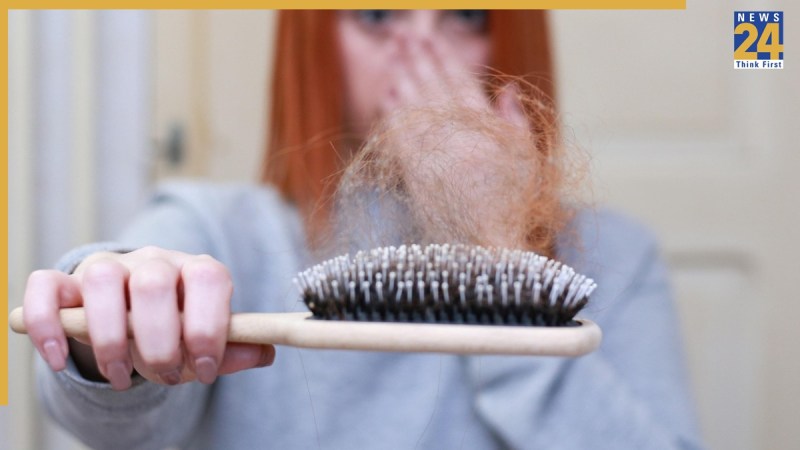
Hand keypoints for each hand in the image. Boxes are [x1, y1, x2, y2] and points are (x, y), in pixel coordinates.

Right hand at [23, 246, 274, 389]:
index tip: (204, 368)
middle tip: (165, 375)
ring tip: (122, 377)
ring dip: (110, 339)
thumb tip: (264, 352)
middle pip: (154, 284)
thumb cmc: (175, 331)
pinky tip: (59, 361)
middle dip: (159, 342)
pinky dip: (48, 325)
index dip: (208, 326)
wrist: (131, 317)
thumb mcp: (205, 343)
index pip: (208, 278)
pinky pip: (46, 288)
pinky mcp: (66, 281)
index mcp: (196, 270)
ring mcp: (108, 267)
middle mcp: (153, 261)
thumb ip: (232, 349)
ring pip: (102, 281)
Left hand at [361, 36, 536, 248]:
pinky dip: (393, 115)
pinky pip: (401, 137)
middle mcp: (461, 136)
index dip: (444, 59)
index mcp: (488, 129)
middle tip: (405, 36)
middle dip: (419, 59)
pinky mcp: (417, 176)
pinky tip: (386, 96)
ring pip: (415, 107)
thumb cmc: (515, 207)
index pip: (462, 84)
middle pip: (434, 88)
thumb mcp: (528, 161)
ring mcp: (437, 154)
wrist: (491, 248)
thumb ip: (517, 122)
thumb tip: (507, 88)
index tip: (432, 39)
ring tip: (393, 56)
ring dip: (403, 78)